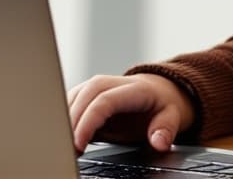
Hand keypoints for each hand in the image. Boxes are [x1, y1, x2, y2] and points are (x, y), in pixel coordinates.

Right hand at [67, 74, 195, 153]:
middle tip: (65, 148)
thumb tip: (159, 142)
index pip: (104, 101)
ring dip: (63, 119)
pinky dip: (62, 118)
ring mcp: (98, 86)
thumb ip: (166, 130)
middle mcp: (112, 83)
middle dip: (71, 122)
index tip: (79, 144)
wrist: (160, 91)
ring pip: (74, 96)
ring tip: (59, 144)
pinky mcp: (87, 94)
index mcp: (134, 88)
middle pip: (84, 96)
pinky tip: (60, 136)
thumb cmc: (162, 105)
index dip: (88, 122)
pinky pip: (70, 102)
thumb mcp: (173, 117)